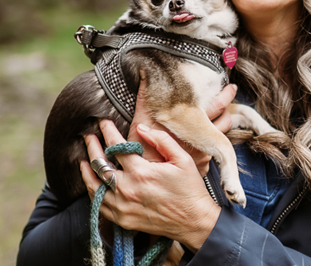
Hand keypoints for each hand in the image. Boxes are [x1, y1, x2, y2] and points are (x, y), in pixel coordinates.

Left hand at [81, 119, 220, 252]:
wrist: (193, 221)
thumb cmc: (190, 188)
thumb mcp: (182, 158)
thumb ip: (161, 140)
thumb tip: (141, 128)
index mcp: (142, 172)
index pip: (116, 147)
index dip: (108, 132)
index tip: (103, 122)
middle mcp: (127, 189)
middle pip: (99, 165)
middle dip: (92, 147)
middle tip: (88, 137)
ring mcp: (122, 207)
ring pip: (94, 187)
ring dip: (86, 171)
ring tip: (83, 159)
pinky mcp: (122, 220)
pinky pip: (99, 204)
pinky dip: (93, 192)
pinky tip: (93, 183)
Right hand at [128, 73, 236, 175]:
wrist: (145, 183)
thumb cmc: (141, 149)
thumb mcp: (141, 119)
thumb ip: (145, 94)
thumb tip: (145, 71)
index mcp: (192, 123)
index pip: (219, 105)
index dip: (227, 95)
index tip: (231, 88)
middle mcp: (203, 139)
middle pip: (226, 119)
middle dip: (229, 106)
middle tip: (231, 93)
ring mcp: (204, 154)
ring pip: (222, 135)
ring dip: (222, 123)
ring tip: (221, 114)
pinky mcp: (202, 167)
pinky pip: (213, 151)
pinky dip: (211, 142)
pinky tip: (205, 137)